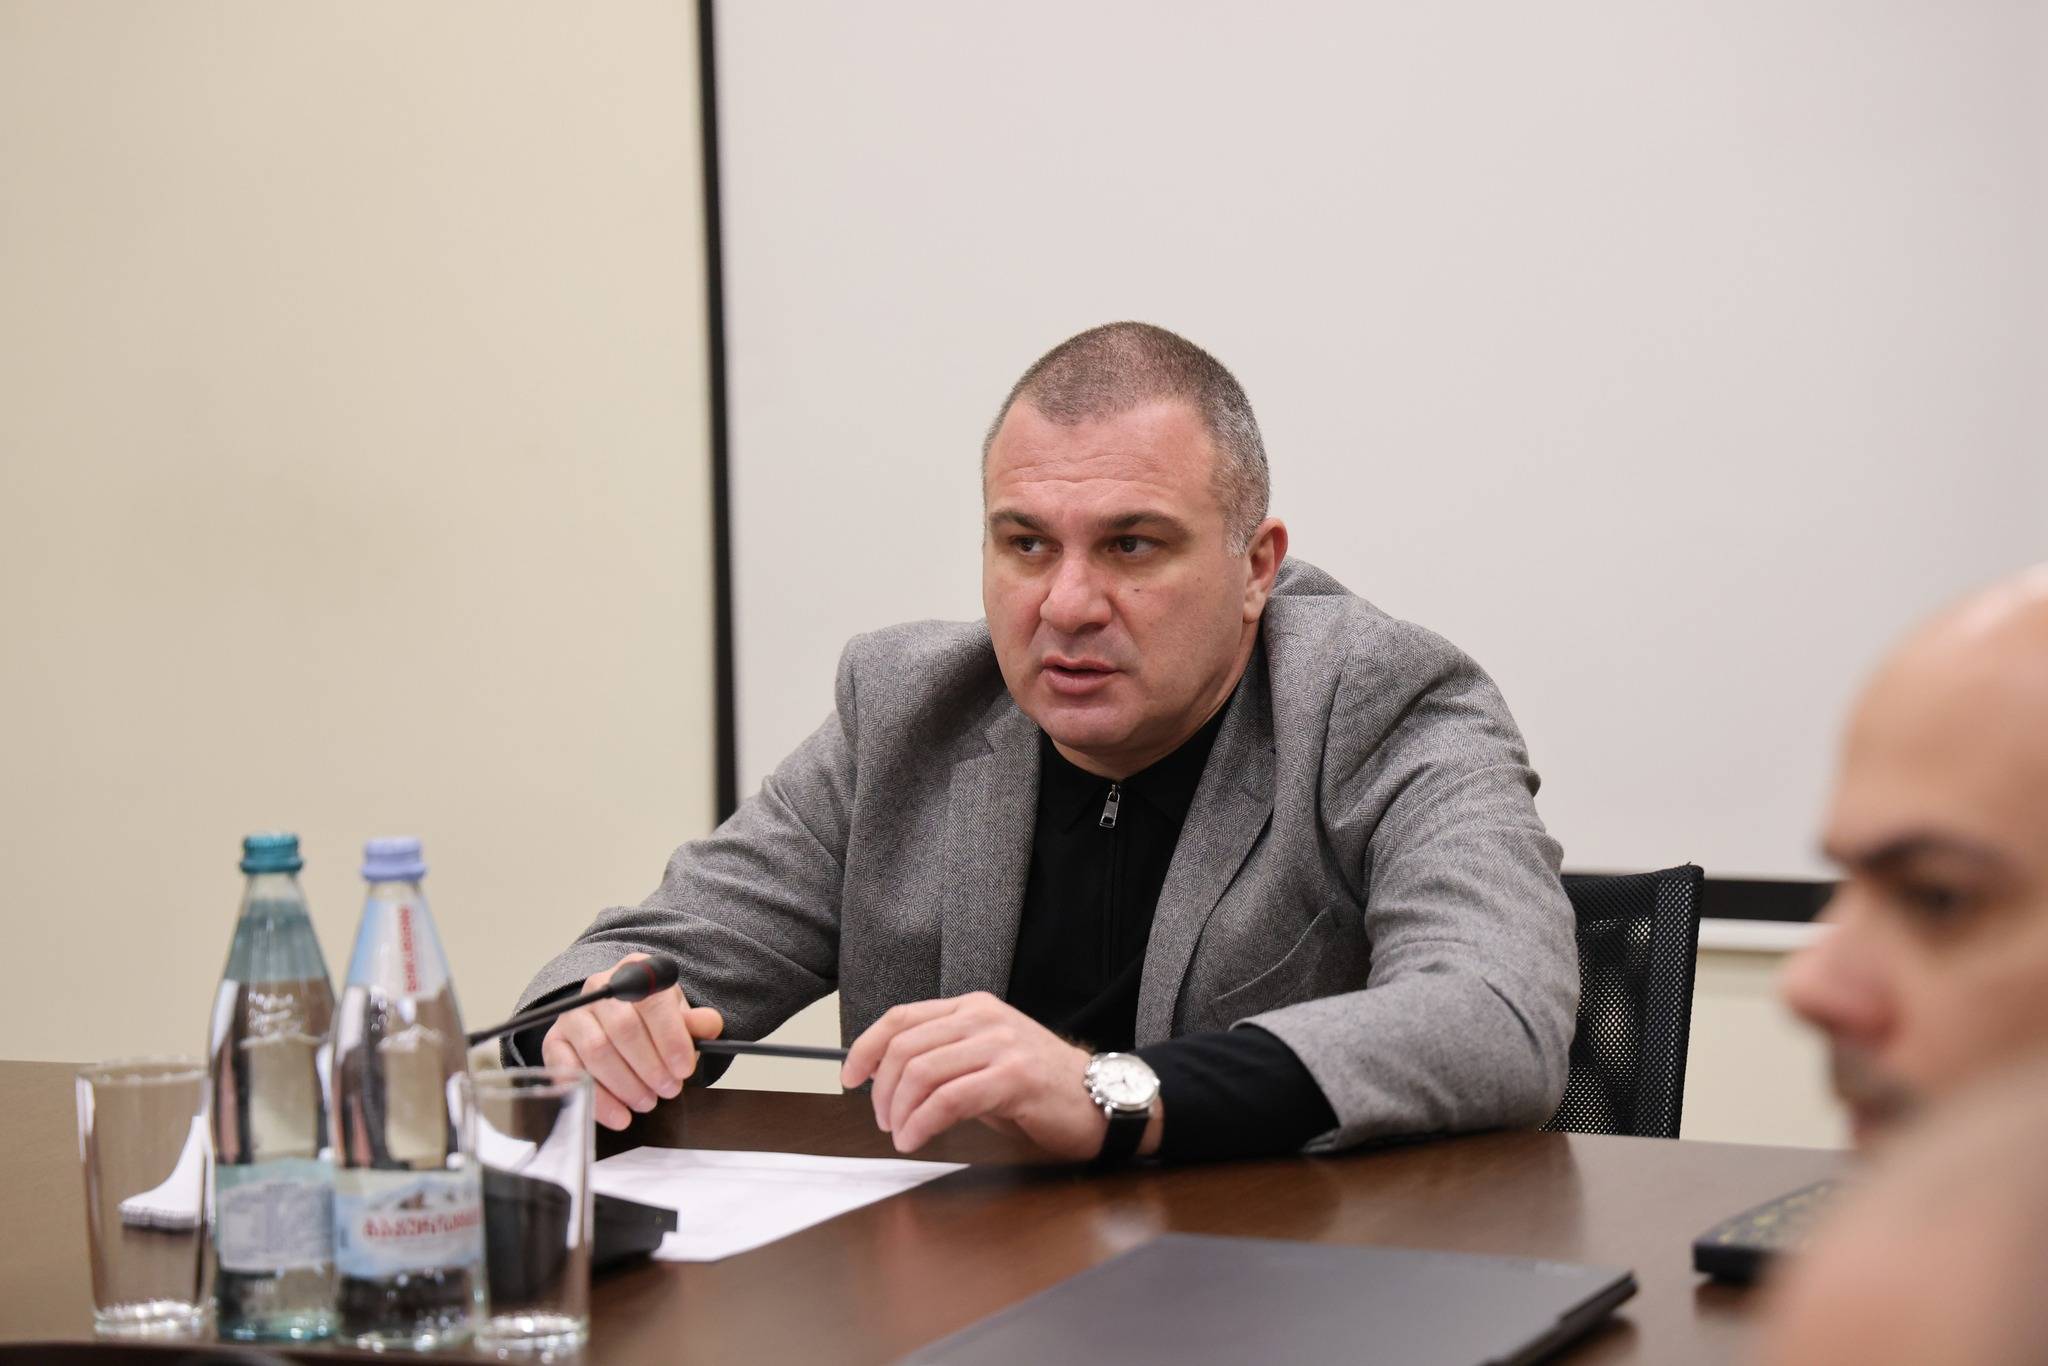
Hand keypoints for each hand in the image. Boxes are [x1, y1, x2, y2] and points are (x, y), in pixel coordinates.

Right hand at [540, 953, 724, 1129]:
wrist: (619, 1021)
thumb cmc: (653, 1020)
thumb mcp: (679, 1016)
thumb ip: (696, 1023)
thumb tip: (710, 1025)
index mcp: (636, 970)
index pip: (652, 1000)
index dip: (670, 1038)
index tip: (685, 1069)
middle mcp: (600, 986)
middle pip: (623, 1028)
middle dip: (650, 1067)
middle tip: (669, 1090)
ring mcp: (573, 1014)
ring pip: (596, 1051)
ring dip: (626, 1085)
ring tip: (648, 1102)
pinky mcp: (555, 1042)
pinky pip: (569, 1072)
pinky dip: (597, 1099)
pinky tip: (619, 1114)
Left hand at [840, 992, 1159, 1159]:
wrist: (1102, 1100)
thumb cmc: (1042, 1088)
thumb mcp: (986, 1059)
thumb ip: (945, 1058)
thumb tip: (888, 1079)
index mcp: (973, 1008)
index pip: (902, 1017)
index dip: (867, 1047)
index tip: (849, 1077)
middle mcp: (984, 1018)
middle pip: (905, 1047)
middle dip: (882, 1090)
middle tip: (883, 1120)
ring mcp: (1001, 1044)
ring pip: (922, 1071)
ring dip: (899, 1110)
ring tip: (901, 1133)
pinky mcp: (1014, 1077)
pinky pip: (949, 1099)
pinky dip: (922, 1123)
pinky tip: (915, 1138)